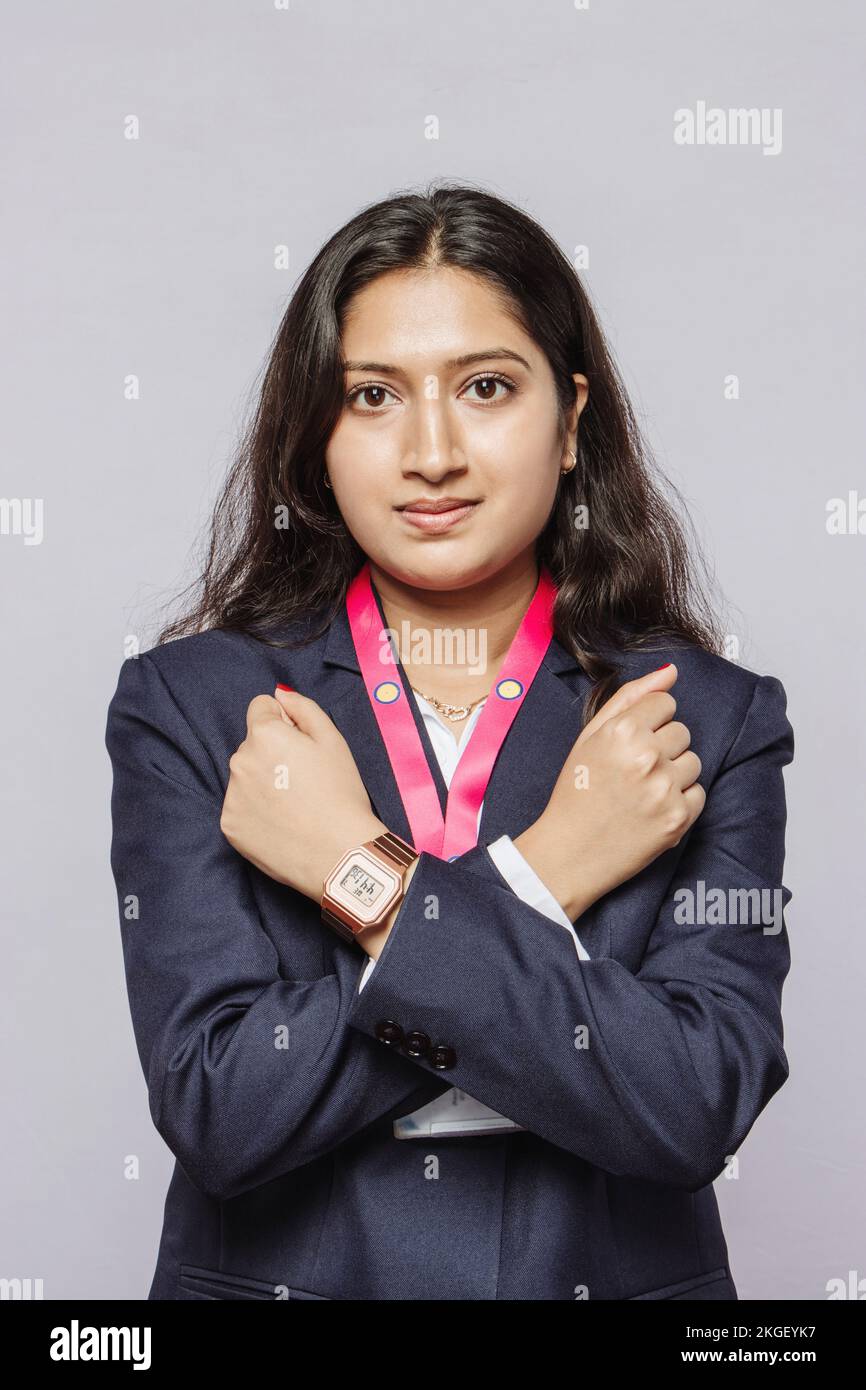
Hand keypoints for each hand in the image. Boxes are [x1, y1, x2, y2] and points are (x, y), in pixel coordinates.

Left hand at [220, 686, 386, 901]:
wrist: (337, 854)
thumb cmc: (341, 795)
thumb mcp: (333, 740)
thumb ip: (303, 708)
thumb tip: (279, 694)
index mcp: (264, 735)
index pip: (261, 708)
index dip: (285, 724)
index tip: (301, 747)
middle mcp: (239, 760)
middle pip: (252, 744)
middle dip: (272, 754)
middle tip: (303, 780)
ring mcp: (231, 795)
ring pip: (246, 776)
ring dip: (263, 783)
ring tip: (294, 805)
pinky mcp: (229, 826)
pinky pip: (240, 807)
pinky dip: (256, 812)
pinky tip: (281, 823)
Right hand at [515, 662, 704, 917]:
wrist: (569, 852)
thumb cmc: (576, 792)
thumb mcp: (590, 736)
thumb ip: (630, 697)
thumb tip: (670, 671)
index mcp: (621, 730)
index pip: (665, 703)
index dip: (648, 722)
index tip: (631, 742)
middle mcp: (646, 756)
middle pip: (682, 731)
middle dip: (662, 747)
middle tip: (633, 771)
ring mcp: (665, 788)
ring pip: (693, 762)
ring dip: (673, 774)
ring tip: (642, 791)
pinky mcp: (678, 818)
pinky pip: (698, 794)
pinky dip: (679, 801)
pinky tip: (652, 809)